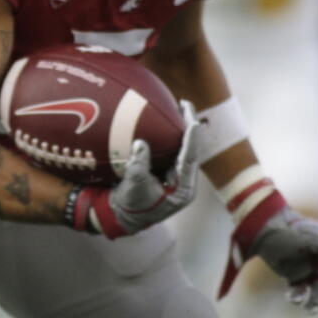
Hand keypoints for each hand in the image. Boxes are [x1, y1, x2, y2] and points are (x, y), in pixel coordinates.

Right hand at [70, 100, 199, 237]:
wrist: (124, 214)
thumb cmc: (132, 204)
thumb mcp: (134, 186)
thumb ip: (139, 166)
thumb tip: (141, 143)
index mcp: (183, 189)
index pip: (190, 160)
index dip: (191, 140)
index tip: (193, 122)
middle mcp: (184, 181)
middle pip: (191, 149)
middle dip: (189, 126)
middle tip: (185, 104)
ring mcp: (177, 174)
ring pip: (184, 147)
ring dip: (182, 127)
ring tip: (180, 105)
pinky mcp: (169, 169)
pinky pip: (174, 148)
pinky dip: (172, 133)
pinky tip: (168, 118)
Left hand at [221, 198, 317, 310]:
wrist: (263, 229)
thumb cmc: (291, 231)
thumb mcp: (315, 239)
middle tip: (317, 301)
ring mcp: (311, 268)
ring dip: (314, 301)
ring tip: (305, 307)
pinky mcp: (296, 276)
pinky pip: (302, 292)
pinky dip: (298, 297)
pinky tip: (291, 297)